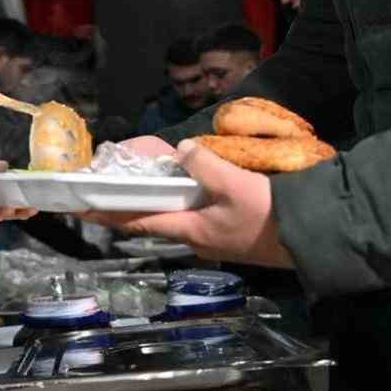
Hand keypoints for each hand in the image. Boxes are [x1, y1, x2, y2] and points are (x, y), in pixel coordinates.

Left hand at [81, 139, 294, 267]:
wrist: (309, 237)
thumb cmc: (269, 214)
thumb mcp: (235, 184)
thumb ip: (204, 165)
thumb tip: (182, 150)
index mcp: (189, 230)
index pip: (138, 222)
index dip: (108, 215)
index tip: (81, 209)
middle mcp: (195, 239)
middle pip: (154, 220)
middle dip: (129, 206)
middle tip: (109, 189)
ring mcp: (213, 239)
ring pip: (176, 218)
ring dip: (157, 203)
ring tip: (143, 184)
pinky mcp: (229, 234)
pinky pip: (196, 216)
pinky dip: (182, 203)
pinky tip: (188, 188)